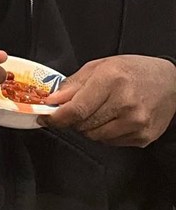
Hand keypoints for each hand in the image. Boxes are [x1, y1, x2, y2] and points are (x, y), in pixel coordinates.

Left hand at [42, 55, 175, 145]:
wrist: (171, 83)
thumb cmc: (134, 71)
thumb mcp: (100, 66)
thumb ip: (74, 84)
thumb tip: (53, 100)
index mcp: (112, 80)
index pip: (76, 109)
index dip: (57, 117)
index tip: (46, 118)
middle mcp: (126, 104)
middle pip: (83, 124)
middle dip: (72, 120)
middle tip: (75, 110)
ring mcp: (136, 123)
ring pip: (95, 136)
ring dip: (88, 127)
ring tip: (98, 111)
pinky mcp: (143, 137)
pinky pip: (111, 142)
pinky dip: (104, 133)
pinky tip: (113, 118)